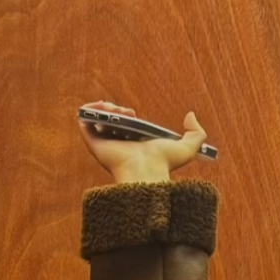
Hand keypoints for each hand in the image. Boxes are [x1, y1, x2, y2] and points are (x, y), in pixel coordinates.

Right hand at [77, 102, 206, 179]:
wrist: (146, 172)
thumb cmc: (164, 164)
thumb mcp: (188, 148)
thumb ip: (197, 133)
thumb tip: (190, 115)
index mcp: (133, 146)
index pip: (124, 126)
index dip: (125, 114)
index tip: (133, 113)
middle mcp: (117, 146)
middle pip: (109, 120)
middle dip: (115, 109)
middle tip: (125, 112)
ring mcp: (104, 145)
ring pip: (96, 119)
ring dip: (103, 108)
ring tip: (115, 110)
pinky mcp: (93, 144)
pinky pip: (83, 122)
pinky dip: (89, 110)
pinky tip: (102, 108)